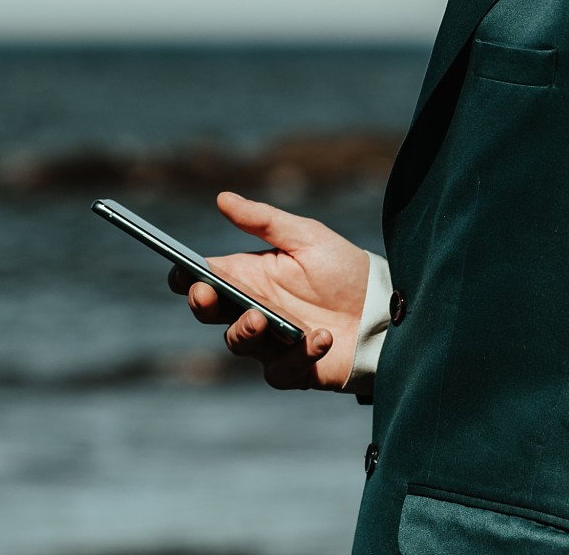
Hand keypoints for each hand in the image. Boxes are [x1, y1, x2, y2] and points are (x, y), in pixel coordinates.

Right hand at [168, 191, 370, 390]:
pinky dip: (297, 356)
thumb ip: (264, 221)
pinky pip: (281, 370)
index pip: (204, 278)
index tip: (183, 272)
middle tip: (207, 294)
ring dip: (245, 331)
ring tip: (263, 319)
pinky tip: (321, 339)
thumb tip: (222, 198)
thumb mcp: (306, 237)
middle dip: (203, 304)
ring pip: (238, 343)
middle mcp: (253, 309)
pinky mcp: (293, 369)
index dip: (186, 278)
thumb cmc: (344, 270)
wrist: (385, 310)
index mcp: (249, 276)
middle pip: (211, 313)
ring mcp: (270, 342)